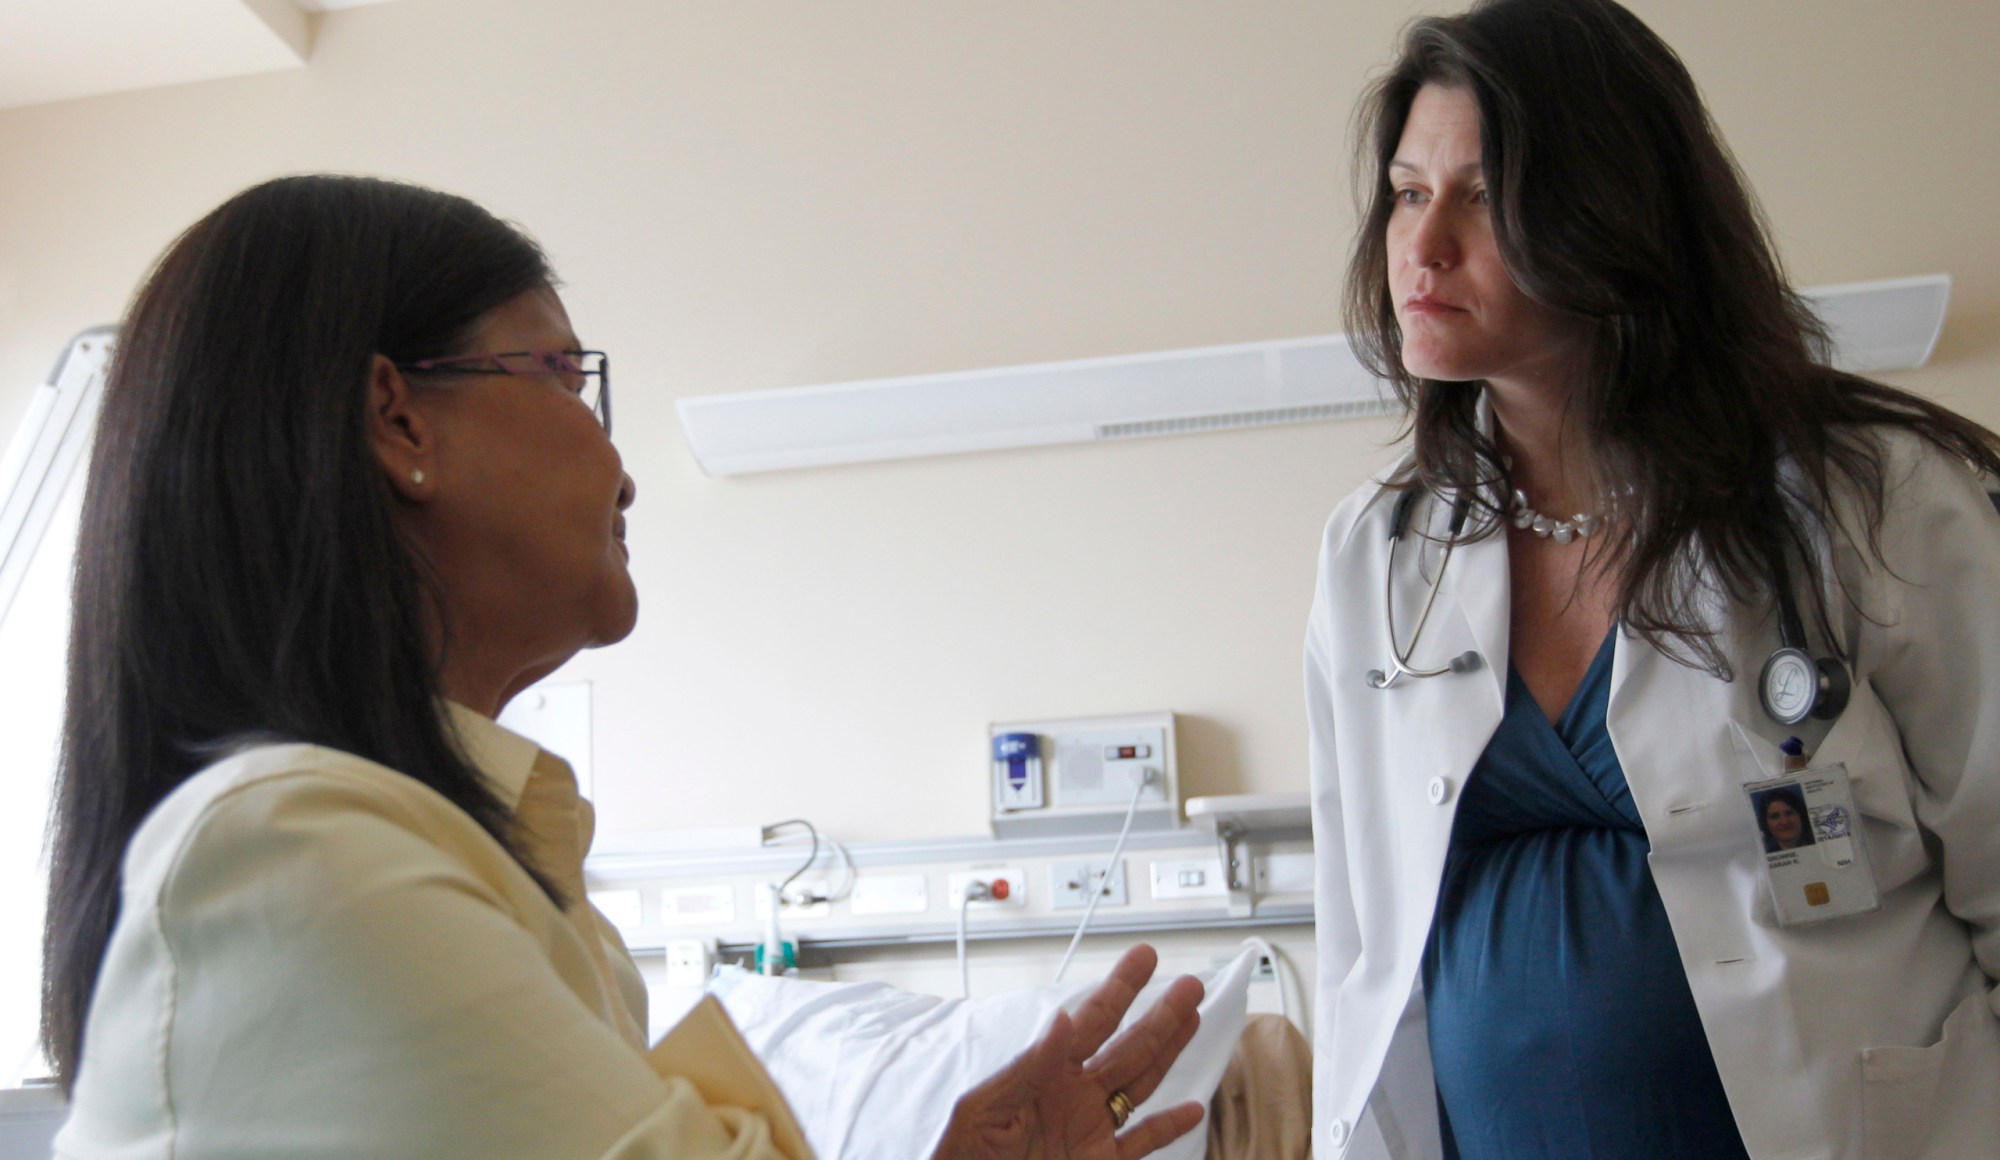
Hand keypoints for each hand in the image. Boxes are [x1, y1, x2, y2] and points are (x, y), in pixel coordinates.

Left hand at [930, 944, 1204, 1159]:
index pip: (1090, 1021)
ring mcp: (1089, 1130)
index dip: (1120, 988)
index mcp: (1043, 1074)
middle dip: (1159, 1015)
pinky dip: (1168, 1128)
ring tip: (1192, 1019)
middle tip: (1189, 983)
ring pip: (1140, 1084)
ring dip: (1167, 1053)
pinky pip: (1141, 1144)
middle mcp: (1072, 1096)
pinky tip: (1192, 1109)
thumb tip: (1060, 1021)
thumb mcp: (981, 1110)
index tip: (1144, 958)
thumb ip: (1026, 1068)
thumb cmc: (957, 1157)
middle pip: (1126, 1046)